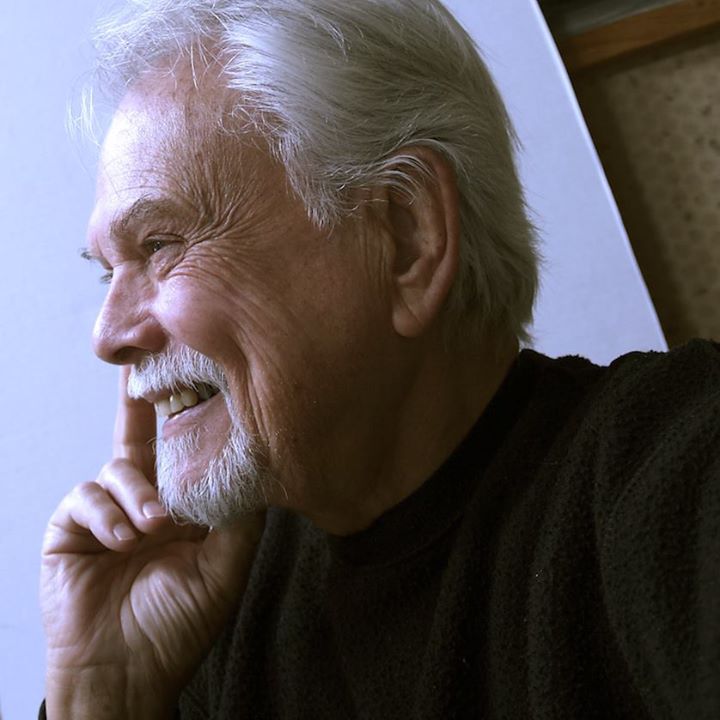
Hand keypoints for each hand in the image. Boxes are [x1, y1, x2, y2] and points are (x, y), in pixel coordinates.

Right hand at [40, 367, 264, 718]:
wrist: (124, 674)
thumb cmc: (178, 626)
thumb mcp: (224, 570)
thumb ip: (240, 520)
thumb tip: (259, 471)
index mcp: (184, 510)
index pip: (188, 455)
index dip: (193, 421)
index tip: (205, 382)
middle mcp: (147, 503)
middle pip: (146, 440)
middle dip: (145, 403)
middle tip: (147, 364)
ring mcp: (109, 513)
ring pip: (120, 467)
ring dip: (137, 494)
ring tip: (152, 528)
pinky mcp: (72, 526)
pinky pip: (86, 496)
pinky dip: (106, 515)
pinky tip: (122, 543)